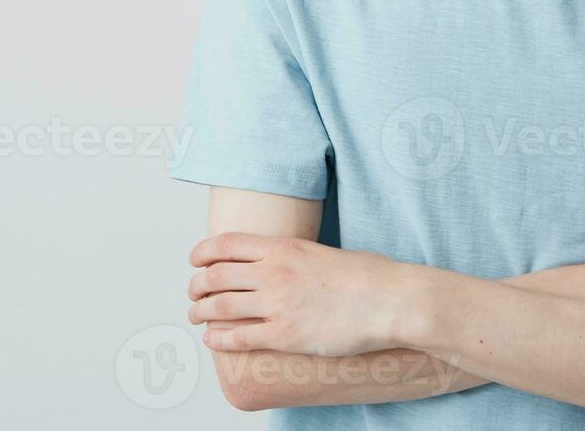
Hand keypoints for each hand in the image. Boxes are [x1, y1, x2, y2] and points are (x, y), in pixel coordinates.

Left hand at [187, 233, 409, 356]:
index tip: (195, 260)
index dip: (203, 252)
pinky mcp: (285, 336)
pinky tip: (212, 340)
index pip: (227, 244)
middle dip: (197, 285)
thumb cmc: (371, 276)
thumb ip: (301, 257)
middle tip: (193, 293)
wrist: (391, 301)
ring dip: (200, 312)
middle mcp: (274, 273)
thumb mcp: (328, 252)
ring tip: (196, 316)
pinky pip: (238, 339)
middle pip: (216, 275)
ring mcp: (277, 305)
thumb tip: (293, 263)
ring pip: (219, 307)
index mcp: (285, 247)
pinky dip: (218, 340)